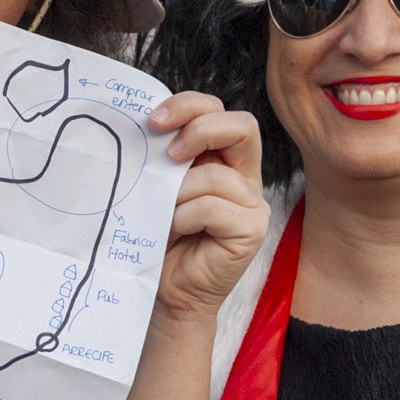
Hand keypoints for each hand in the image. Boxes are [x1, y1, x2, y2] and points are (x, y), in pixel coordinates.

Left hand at [148, 93, 265, 319]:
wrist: (167, 293)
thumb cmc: (159, 239)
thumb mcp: (159, 187)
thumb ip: (164, 158)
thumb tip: (146, 126)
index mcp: (222, 159)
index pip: (219, 111)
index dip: (189, 106)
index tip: (152, 121)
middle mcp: (244, 177)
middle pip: (241, 125)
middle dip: (198, 128)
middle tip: (165, 153)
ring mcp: (253, 205)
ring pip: (215, 176)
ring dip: (178, 194)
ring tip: (164, 216)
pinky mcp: (252, 230)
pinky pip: (213, 207)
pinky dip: (185, 217)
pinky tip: (175, 232)